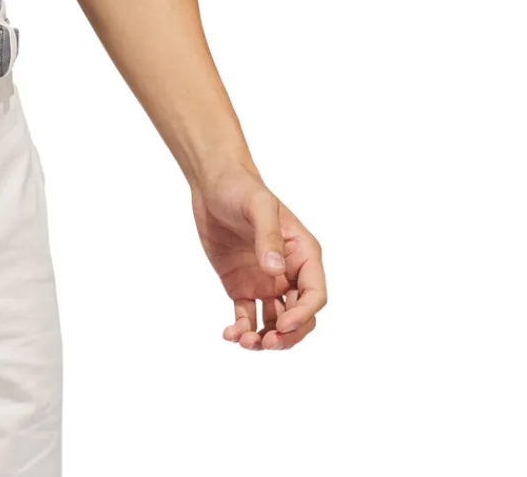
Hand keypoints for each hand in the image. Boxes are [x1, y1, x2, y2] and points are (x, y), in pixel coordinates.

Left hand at [190, 165, 326, 349]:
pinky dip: (242, 330)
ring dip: (264, 339)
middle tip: (267, 342)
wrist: (212, 183)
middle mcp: (289, 273)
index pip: (314, 294)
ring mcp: (266, 282)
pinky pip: (248, 316)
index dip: (304, 314)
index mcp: (303, 254)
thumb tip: (275, 271)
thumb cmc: (241, 188)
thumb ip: (269, 237)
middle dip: (288, 335)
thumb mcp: (258, 206)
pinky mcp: (242, 286)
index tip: (284, 324)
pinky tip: (230, 334)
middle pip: (299, 316)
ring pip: (275, 322)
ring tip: (244, 342)